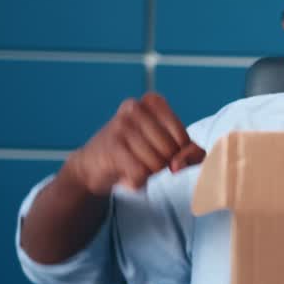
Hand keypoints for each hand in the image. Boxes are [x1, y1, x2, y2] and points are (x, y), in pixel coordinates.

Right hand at [60, 93, 205, 194]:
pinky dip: (136, 181)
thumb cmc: (136, 153)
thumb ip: (190, 153)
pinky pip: (140, 173)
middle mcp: (136, 108)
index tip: (160, 151)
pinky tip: (125, 172)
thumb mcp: (168, 147)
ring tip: (132, 163)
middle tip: (142, 158)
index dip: (177, 154)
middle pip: (170, 151)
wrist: (92, 165)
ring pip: (156, 163)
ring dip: (148, 172)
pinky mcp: (112, 146)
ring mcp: (121, 125)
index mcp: (153, 102)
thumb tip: (180, 163)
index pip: (184, 139)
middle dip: (162, 163)